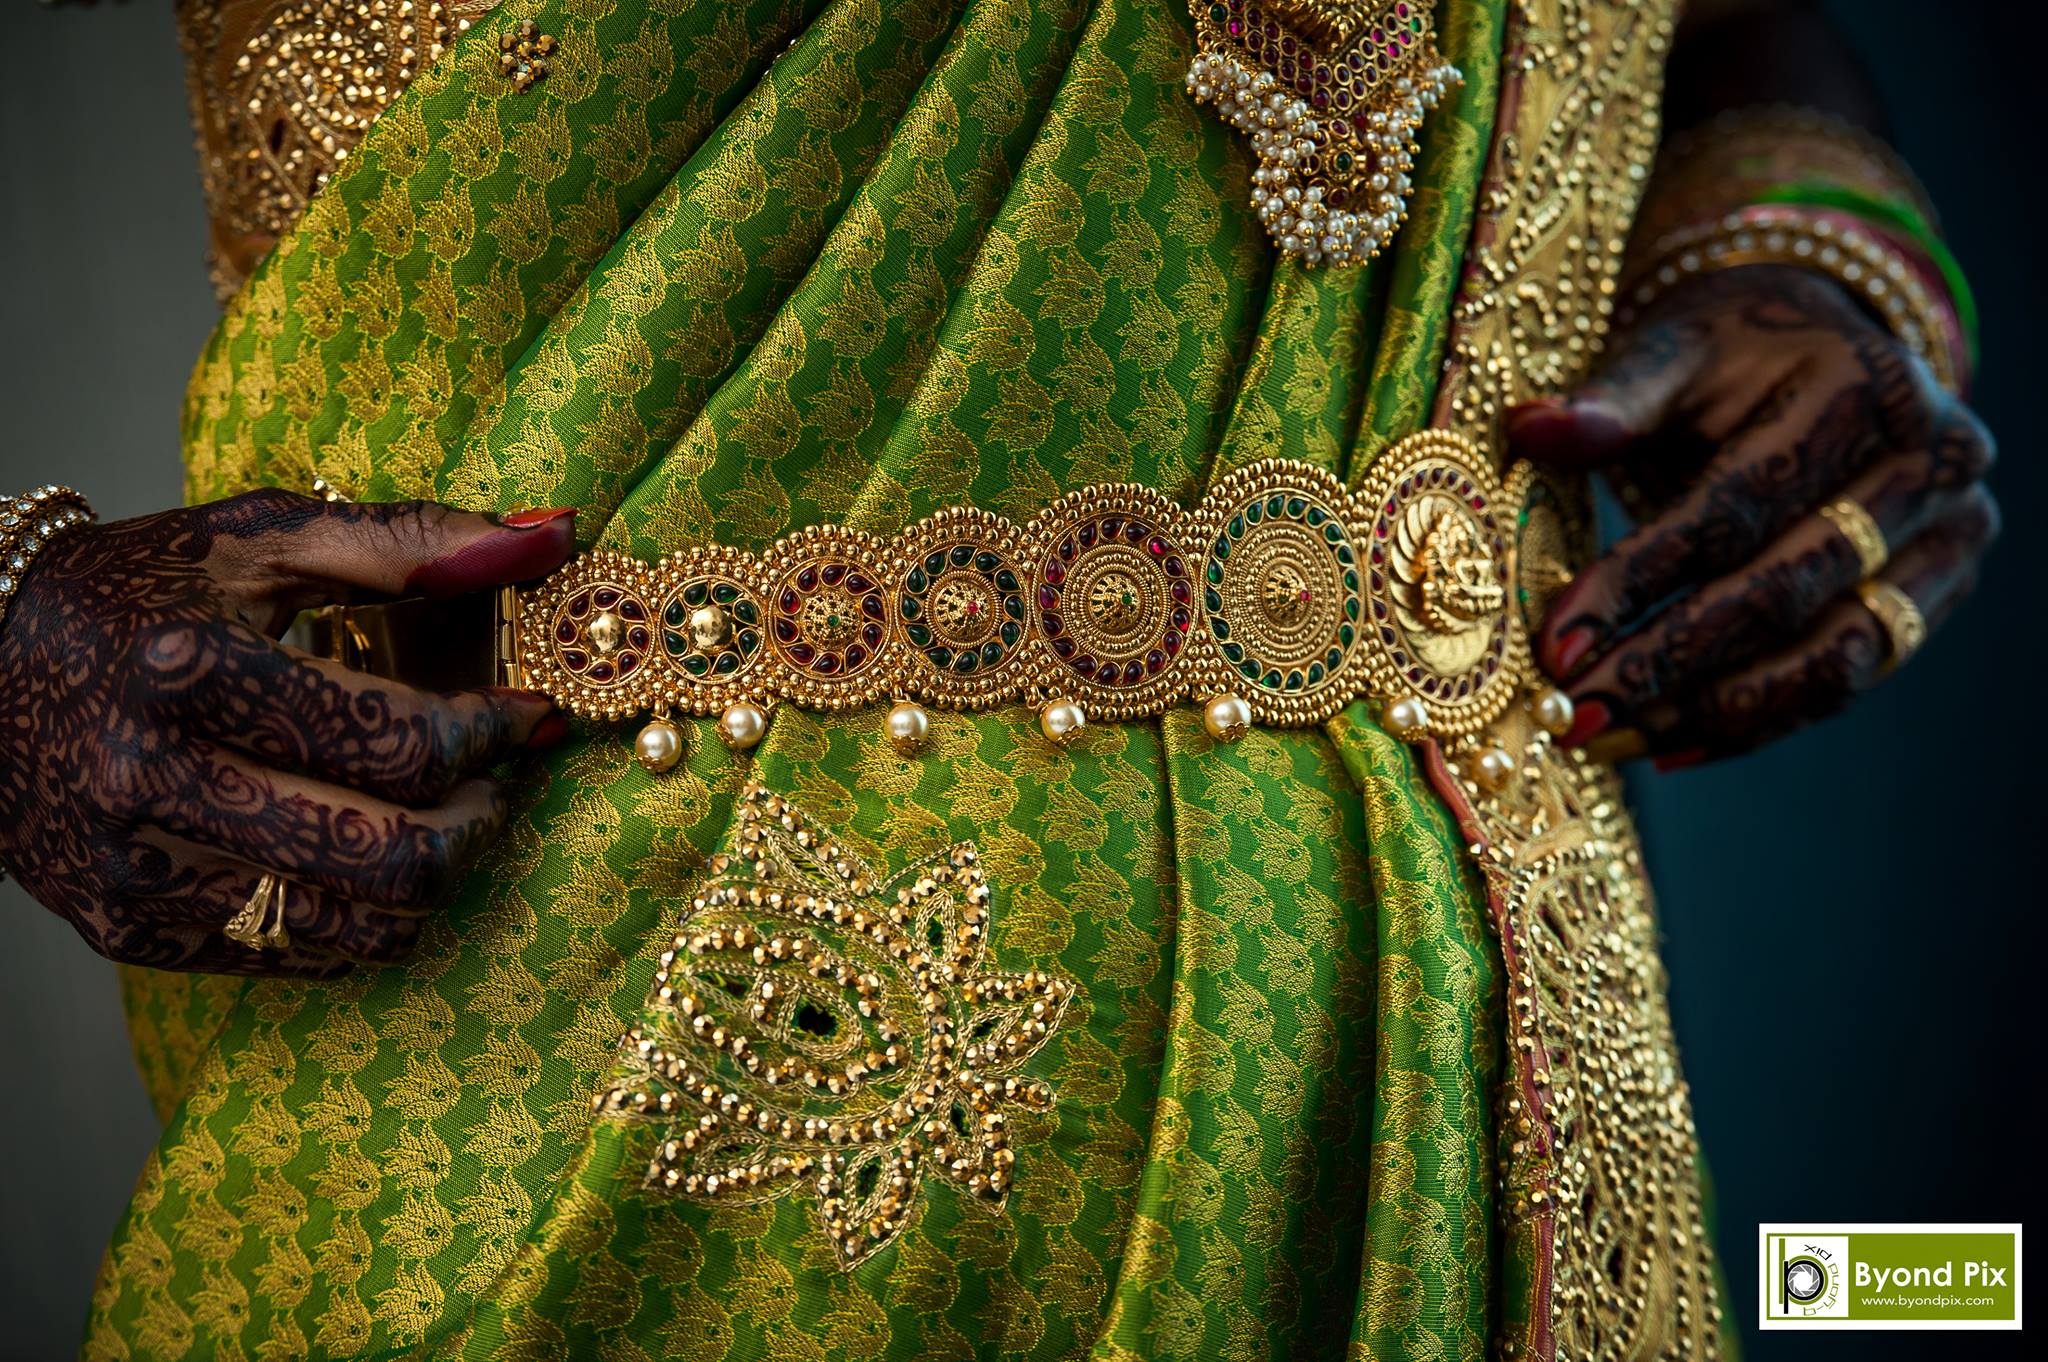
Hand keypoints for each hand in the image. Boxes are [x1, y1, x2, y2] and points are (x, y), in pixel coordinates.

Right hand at [0, 490, 576, 975]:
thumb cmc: (137, 593)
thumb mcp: (262, 539)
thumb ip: (413, 541)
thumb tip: (553, 539)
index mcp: (187, 672)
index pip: (397, 743)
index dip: (492, 735)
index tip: (526, 714)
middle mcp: (149, 779)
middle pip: (390, 856)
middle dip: (476, 823)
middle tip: (490, 782)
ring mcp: (131, 868)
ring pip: (354, 928)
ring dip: (431, 882)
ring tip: (442, 822)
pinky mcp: (123, 928)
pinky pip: (294, 955)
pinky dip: (360, 920)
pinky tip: (364, 859)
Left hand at [1508, 263, 1997, 767]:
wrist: (1821, 348)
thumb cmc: (1728, 354)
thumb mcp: (1669, 351)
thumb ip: (1609, 398)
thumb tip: (1531, 427)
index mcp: (1862, 386)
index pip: (1737, 508)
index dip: (1642, 582)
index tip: (1557, 645)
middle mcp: (1929, 462)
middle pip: (1788, 590)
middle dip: (1670, 663)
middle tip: (1578, 712)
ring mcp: (1950, 532)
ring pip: (1836, 655)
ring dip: (1715, 712)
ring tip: (1615, 739)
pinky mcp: (1939, 591)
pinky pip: (1851, 678)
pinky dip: (1759, 720)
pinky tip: (1671, 743)